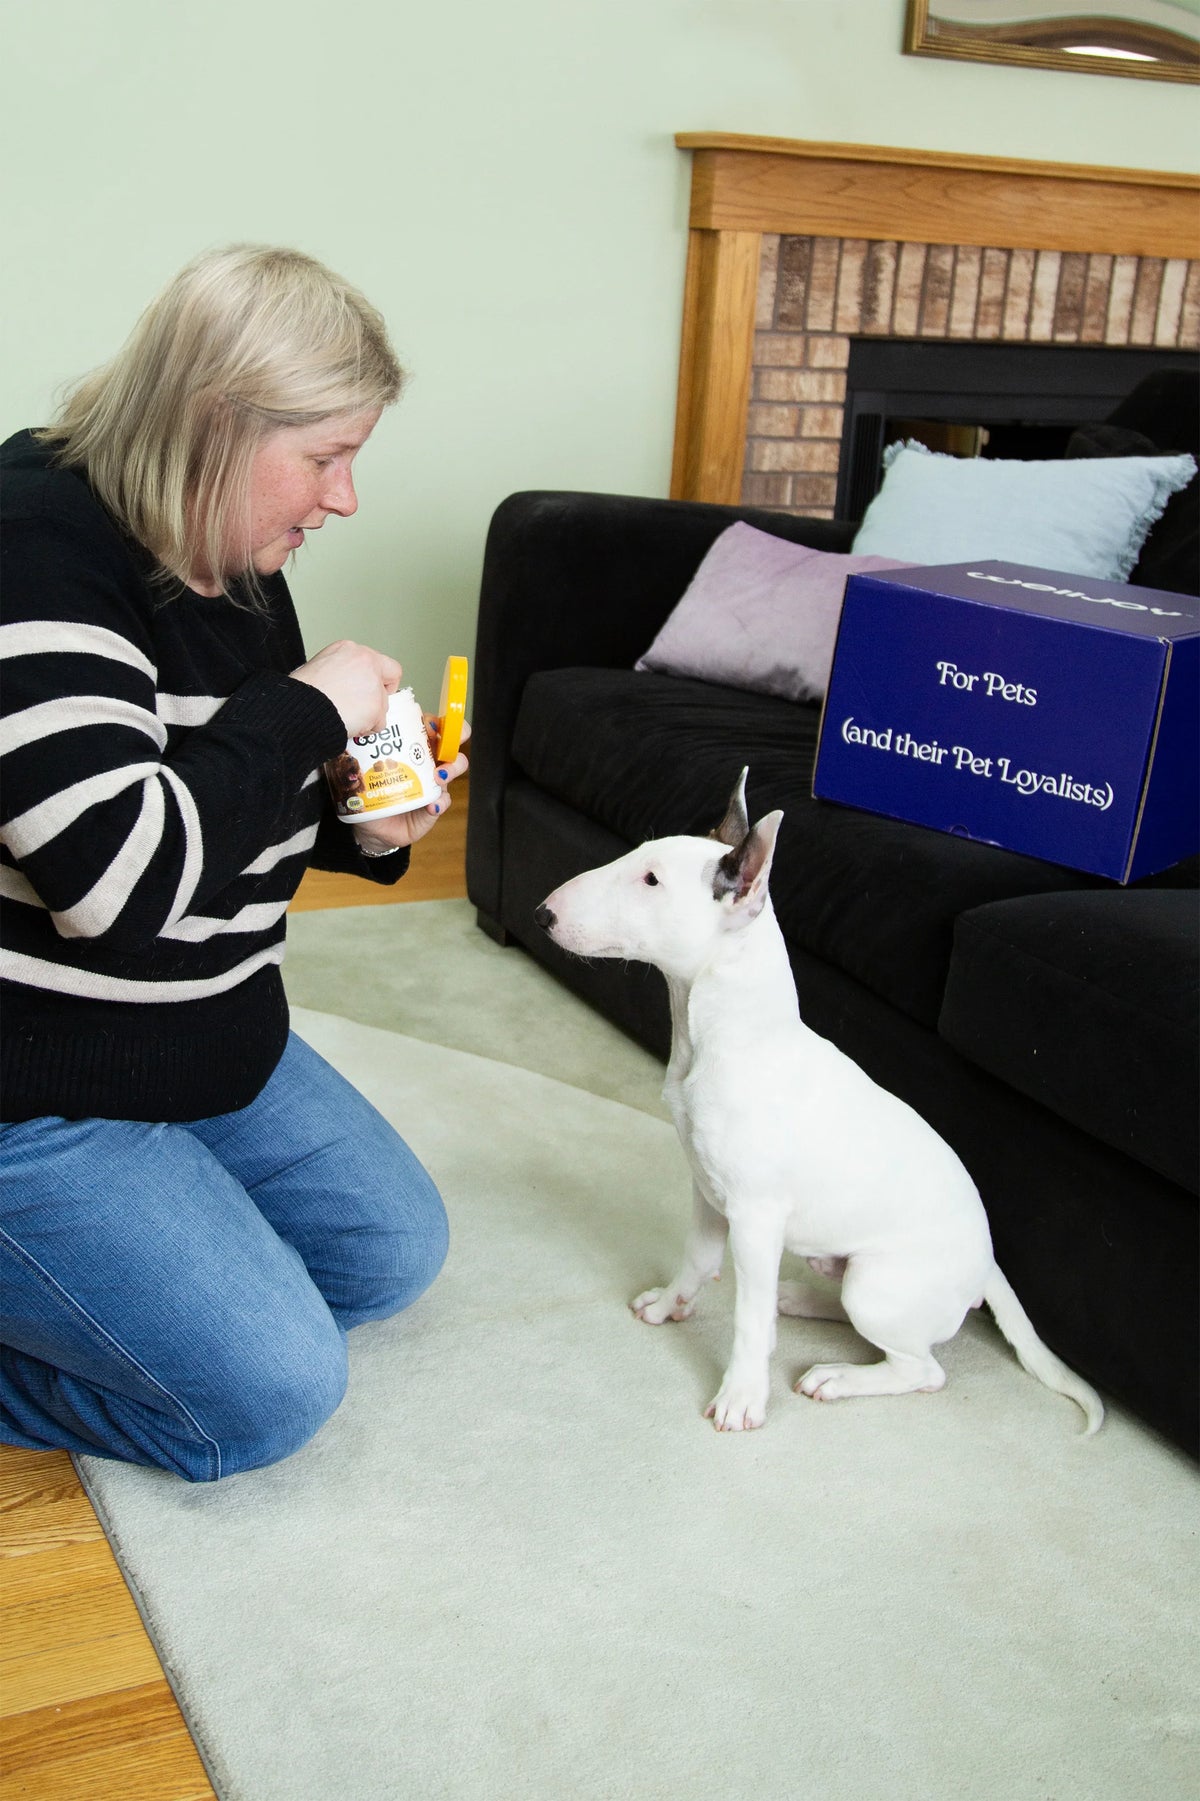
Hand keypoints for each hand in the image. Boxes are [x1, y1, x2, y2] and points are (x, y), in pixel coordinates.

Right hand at [291, 640, 402, 737]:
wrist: (299, 708)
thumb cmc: (301, 693)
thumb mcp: (318, 668)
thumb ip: (341, 671)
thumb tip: (350, 686)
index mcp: (349, 649)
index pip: (377, 662)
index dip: (375, 677)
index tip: (367, 688)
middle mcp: (365, 661)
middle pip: (388, 679)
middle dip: (377, 696)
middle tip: (361, 707)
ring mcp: (373, 684)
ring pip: (383, 704)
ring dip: (369, 715)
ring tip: (346, 717)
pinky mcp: (376, 707)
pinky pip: (379, 724)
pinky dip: (367, 729)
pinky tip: (350, 725)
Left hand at [351, 721, 471, 853]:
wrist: (370, 827)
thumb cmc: (368, 792)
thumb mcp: (361, 768)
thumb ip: (359, 751)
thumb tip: (352, 734)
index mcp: (412, 748)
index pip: (431, 727)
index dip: (438, 722)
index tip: (430, 725)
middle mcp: (427, 763)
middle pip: (450, 744)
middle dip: (455, 741)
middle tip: (443, 749)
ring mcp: (433, 784)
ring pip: (454, 769)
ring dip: (451, 769)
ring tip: (438, 776)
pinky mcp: (434, 806)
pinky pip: (443, 802)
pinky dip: (439, 803)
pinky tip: (430, 806)